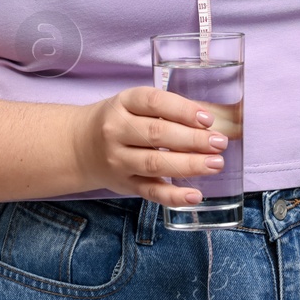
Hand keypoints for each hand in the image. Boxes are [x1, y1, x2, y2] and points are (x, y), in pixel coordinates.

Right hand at [74, 86, 237, 205]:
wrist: (80, 146)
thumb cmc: (120, 120)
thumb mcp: (134, 105)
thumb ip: (167, 109)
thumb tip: (211, 119)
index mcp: (124, 103)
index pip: (154, 102)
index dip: (183, 110)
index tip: (207, 119)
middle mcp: (117, 130)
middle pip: (157, 135)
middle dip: (193, 139)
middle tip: (219, 143)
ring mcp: (118, 159)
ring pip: (155, 164)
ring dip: (189, 165)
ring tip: (215, 164)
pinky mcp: (123, 184)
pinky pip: (149, 192)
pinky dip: (173, 196)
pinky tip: (194, 195)